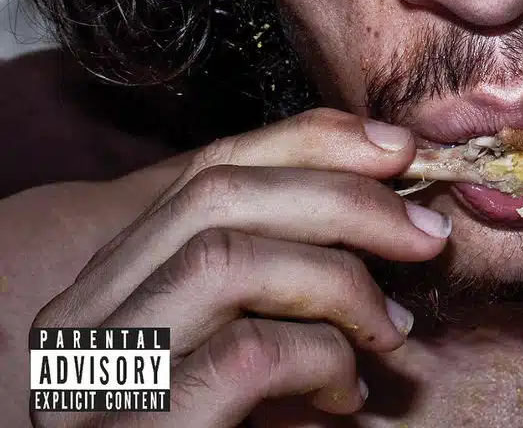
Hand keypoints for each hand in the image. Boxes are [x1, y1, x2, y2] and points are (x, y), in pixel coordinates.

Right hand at [30, 108, 450, 426]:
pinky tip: (348, 394)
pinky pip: (249, 355)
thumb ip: (269, 275)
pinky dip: (321, 357)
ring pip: (228, 260)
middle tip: (427, 231)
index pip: (205, 170)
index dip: (310, 141)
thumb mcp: (231, 342)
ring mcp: (101, 376)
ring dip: (339, 280)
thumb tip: (377, 198)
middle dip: (343, 196)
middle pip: (217, 197)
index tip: (395, 146)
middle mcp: (83, 318)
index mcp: (108, 284)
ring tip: (392, 328)